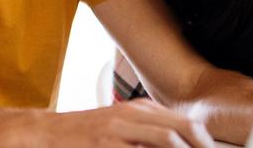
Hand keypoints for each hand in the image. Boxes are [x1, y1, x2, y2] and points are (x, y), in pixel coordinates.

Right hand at [49, 99, 214, 146]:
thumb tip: (181, 142)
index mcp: (139, 108)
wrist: (47, 133)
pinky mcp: (104, 144)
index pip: (185, 121)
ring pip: (166, 138)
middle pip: (181, 128)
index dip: (205, 141)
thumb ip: (149, 132)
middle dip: (201, 147)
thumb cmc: (86, 134)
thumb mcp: (121, 126)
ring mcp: (117, 129)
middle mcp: (131, 114)